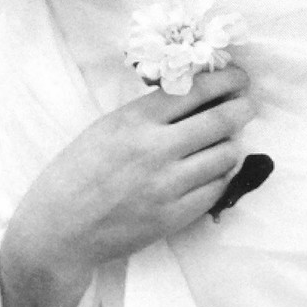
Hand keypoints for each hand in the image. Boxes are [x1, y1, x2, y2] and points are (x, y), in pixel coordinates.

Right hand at [0, 65, 252, 306]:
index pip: (196, 90)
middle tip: (247, 103)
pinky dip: (221, 175)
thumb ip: (152, 111)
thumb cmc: (80, 169)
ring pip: (225, 155)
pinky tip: (214, 169)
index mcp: (136, 121)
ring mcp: (166, 187)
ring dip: (232, 143)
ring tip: (227, 139)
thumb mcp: (109, 125)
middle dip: (242, 108)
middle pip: (221, 120)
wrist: (58, 228)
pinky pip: (216, 190)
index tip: (239, 77)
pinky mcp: (172, 217)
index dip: (226, 80)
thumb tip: (198, 93)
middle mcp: (155, 150)